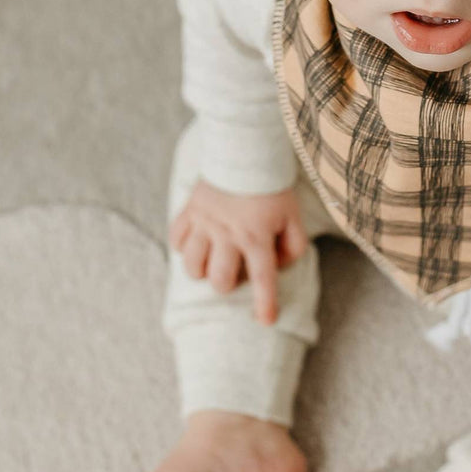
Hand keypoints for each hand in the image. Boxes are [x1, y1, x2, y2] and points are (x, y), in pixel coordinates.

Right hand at [169, 179, 307, 324]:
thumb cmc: (272, 187)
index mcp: (257, 235)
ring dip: (203, 270)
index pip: (263, 278)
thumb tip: (279, 266)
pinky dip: (185, 247)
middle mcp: (228, 234)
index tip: (266, 321)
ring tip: (214, 259)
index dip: (265, 303)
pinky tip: (197, 241)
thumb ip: (293, 245)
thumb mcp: (293, 215)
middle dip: (228, 284)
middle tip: (236, 270)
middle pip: (220, 280)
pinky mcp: (189, 212)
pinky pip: (177, 241)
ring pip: (192, 266)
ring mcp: (205, 223)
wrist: (245, 151)